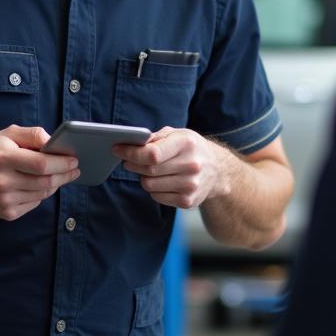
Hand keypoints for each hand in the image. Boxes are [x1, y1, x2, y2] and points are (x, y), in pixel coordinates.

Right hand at [0, 124, 79, 219]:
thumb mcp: (8, 134)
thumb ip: (33, 134)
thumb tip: (54, 143)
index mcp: (3, 158)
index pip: (41, 164)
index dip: (62, 164)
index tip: (74, 160)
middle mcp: (2, 181)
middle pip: (45, 182)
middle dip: (64, 175)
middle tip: (74, 170)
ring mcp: (3, 199)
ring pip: (42, 195)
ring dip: (55, 185)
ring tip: (59, 176)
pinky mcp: (5, 212)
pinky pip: (34, 204)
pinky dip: (41, 195)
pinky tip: (38, 185)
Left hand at [114, 127, 230, 209]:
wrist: (218, 170)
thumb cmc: (192, 149)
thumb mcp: (178, 134)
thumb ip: (155, 138)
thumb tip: (131, 143)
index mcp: (187, 144)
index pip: (152, 153)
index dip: (131, 152)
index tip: (117, 150)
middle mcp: (191, 165)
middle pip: (148, 170)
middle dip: (133, 164)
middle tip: (128, 161)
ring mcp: (191, 185)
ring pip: (149, 185)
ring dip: (143, 177)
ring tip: (149, 170)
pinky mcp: (188, 201)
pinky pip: (156, 196)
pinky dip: (154, 189)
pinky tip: (162, 181)